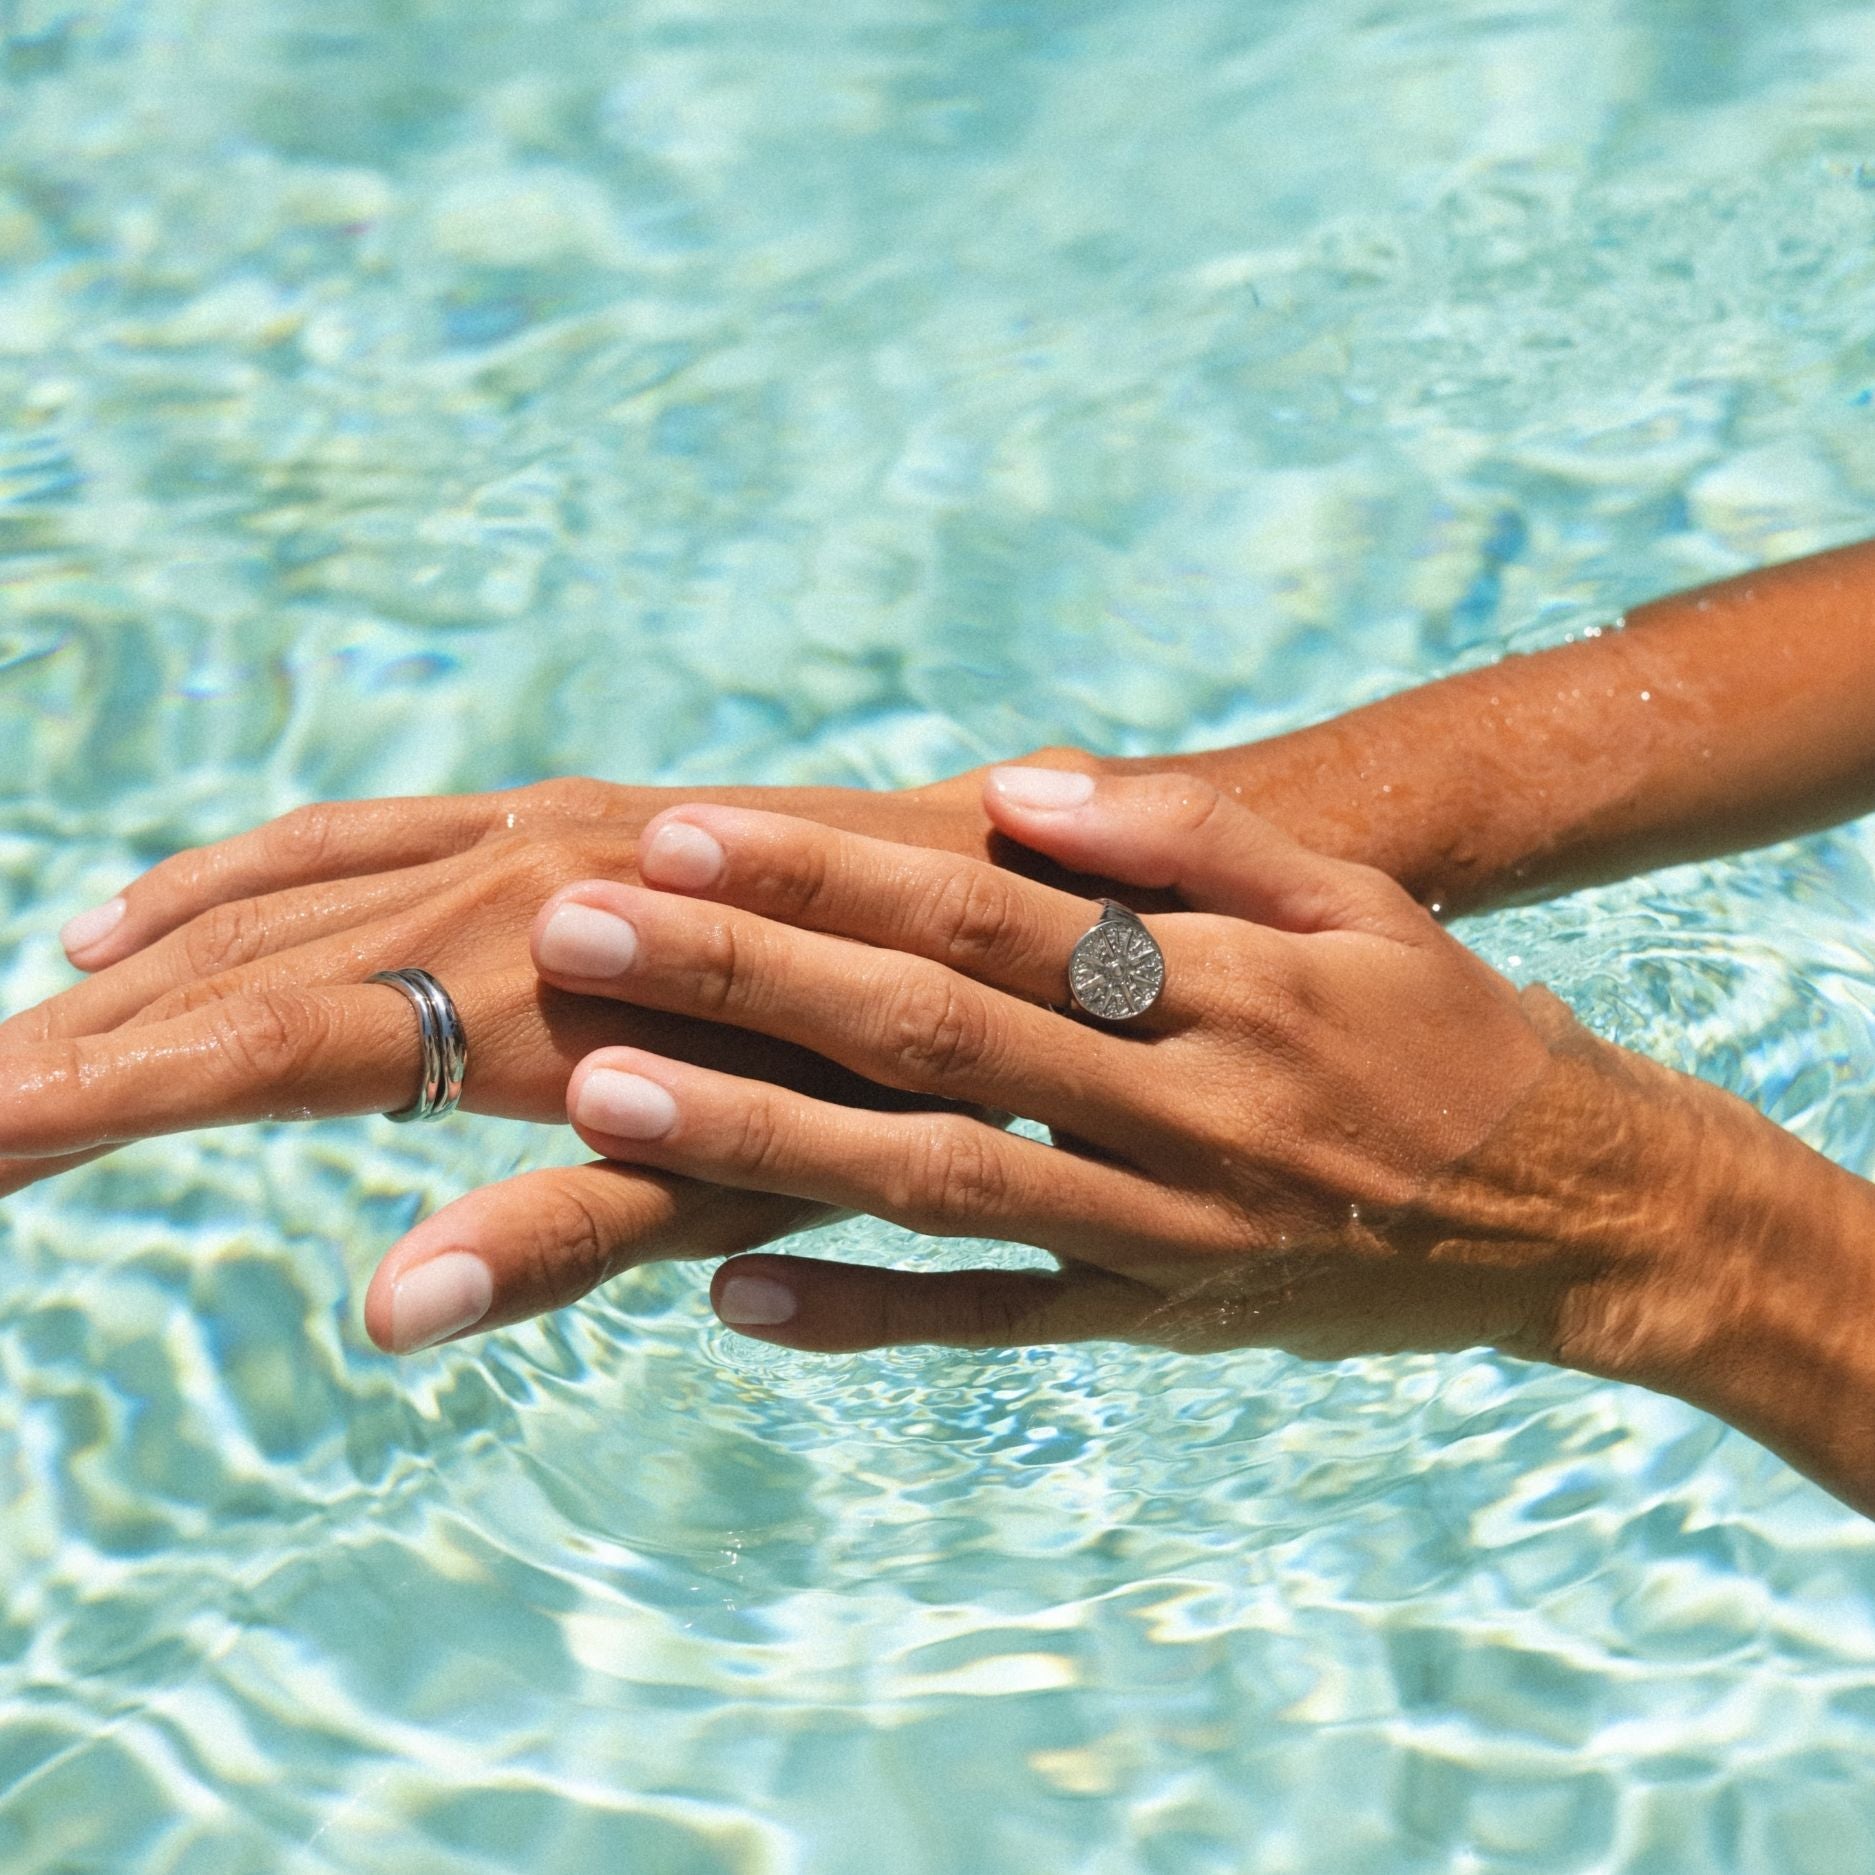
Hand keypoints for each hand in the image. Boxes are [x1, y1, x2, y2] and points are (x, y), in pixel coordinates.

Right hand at [0, 759, 1094, 1227]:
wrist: (996, 900)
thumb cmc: (889, 1066)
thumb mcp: (748, 1178)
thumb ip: (568, 1234)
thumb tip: (386, 1314)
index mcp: (525, 991)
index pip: (247, 1051)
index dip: (81, 1099)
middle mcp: (497, 882)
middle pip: (227, 972)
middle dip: (71, 1048)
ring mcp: (517, 832)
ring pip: (268, 896)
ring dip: (129, 971)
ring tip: (16, 1038)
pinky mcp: (544, 813)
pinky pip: (345, 839)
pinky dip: (229, 882)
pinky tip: (151, 918)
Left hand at [370, 765, 1683, 1369]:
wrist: (1579, 1211)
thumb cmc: (1448, 1029)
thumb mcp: (1351, 899)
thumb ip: (1189, 834)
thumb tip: (1021, 786)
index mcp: (1218, 979)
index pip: (983, 913)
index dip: (824, 875)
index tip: (679, 836)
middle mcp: (1177, 1105)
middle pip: (926, 1035)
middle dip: (742, 979)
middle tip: (578, 933)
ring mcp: (1160, 1228)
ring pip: (935, 1181)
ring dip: (762, 1138)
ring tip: (604, 1094)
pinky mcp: (1159, 1322)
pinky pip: (996, 1325)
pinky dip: (866, 1315)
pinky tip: (732, 1294)